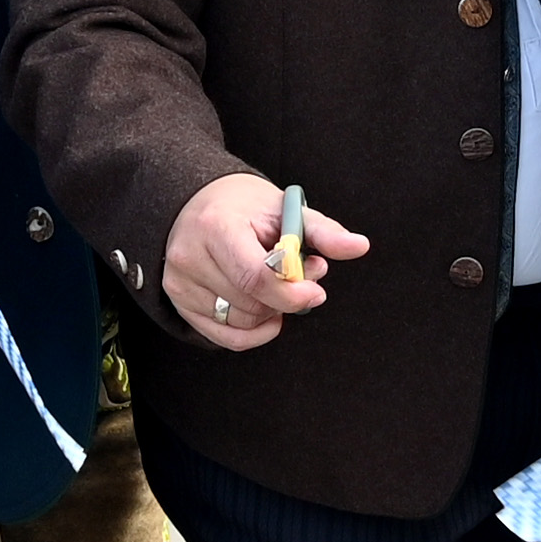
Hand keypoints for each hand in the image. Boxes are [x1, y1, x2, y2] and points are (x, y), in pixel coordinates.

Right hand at [166, 169, 361, 351]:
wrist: (197, 204)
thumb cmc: (245, 207)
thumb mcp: (285, 209)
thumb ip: (323, 231)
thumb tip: (360, 246)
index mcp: (217, 226)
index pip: (255, 276)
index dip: (292, 292)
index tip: (316, 292)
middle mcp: (190, 257)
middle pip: (252, 303)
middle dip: (286, 298)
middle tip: (300, 276)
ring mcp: (180, 283)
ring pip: (243, 322)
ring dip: (271, 312)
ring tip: (277, 283)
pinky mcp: (180, 303)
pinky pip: (227, 338)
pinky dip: (254, 331)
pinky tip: (266, 310)